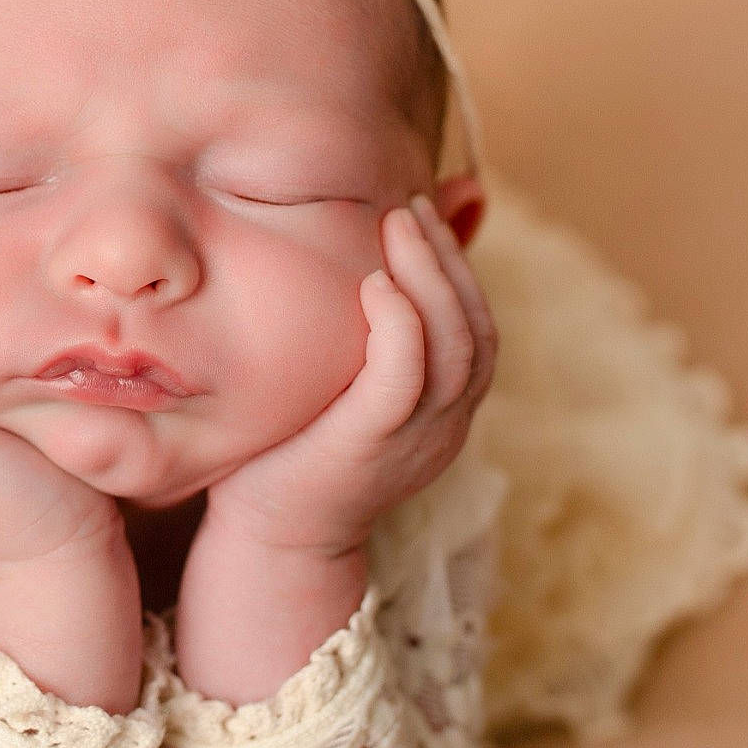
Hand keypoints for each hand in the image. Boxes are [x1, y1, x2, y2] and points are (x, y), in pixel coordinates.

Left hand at [201, 194, 498, 559]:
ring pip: (456, 348)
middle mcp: (445, 427)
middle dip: (447, 257)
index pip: (479, 328)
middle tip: (410, 204)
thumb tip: (367, 262)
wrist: (269, 543)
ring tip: (397, 224)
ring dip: (431, 276)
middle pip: (478, 330)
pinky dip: (400, 325)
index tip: (420, 210)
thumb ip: (360, 335)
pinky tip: (375, 284)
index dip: (457, 265)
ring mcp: (417, 440)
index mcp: (444, 413)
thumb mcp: (335, 384)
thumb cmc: (291, 455)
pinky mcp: (372, 446)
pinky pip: (406, 378)